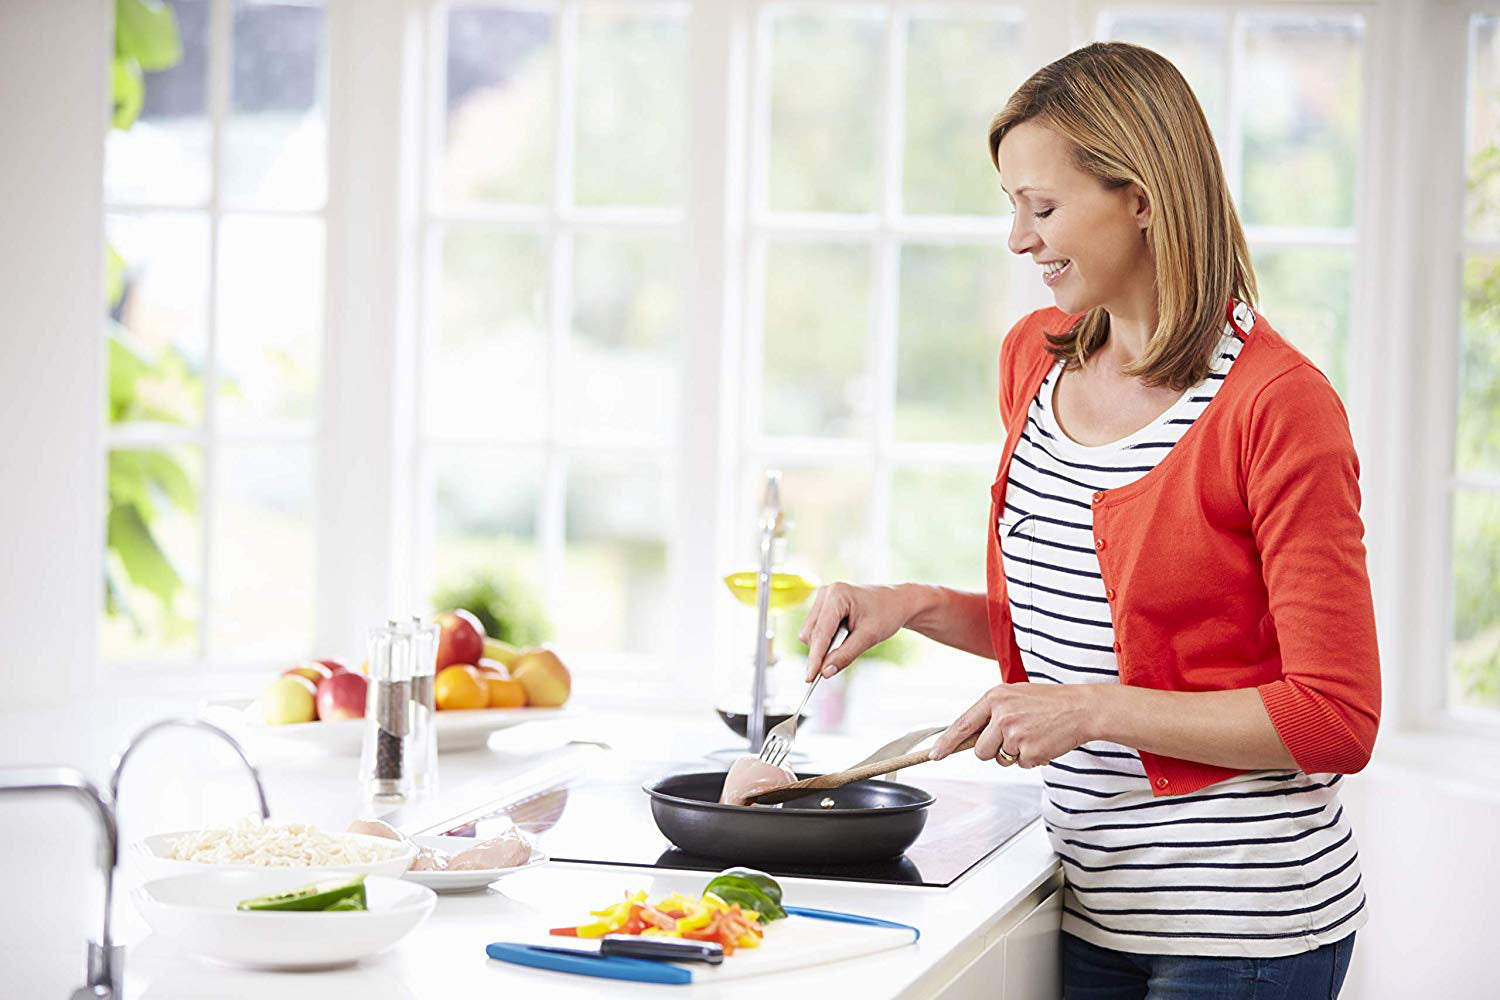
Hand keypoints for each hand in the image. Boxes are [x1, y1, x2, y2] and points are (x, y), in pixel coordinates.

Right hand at [797, 582, 912, 681]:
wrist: (896, 602)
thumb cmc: (886, 615)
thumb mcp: (869, 637)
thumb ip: (845, 655)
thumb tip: (825, 672)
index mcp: (837, 595)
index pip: (820, 633)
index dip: (815, 657)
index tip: (810, 678)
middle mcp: (825, 593)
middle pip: (810, 633)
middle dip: (820, 651)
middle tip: (841, 658)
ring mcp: (822, 597)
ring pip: (809, 632)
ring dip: (822, 645)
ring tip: (848, 639)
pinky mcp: (822, 604)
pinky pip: (814, 629)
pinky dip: (824, 640)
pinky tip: (842, 636)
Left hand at [930, 683, 1097, 768]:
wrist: (1081, 707)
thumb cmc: (1049, 701)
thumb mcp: (1015, 695)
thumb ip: (993, 711)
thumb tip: (971, 734)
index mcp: (995, 698)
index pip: (963, 724)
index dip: (946, 742)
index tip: (935, 755)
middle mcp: (1001, 715)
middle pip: (980, 751)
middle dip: (993, 751)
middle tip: (1014, 738)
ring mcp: (1015, 734)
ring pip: (1000, 760)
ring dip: (1013, 755)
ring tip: (1032, 736)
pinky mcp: (1030, 751)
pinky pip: (1021, 765)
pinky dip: (1032, 759)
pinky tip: (1043, 742)